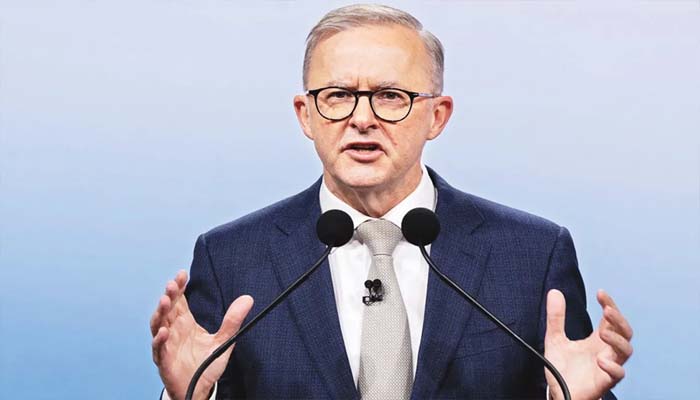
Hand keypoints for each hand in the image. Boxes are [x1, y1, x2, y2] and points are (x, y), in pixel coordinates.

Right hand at [151, 270, 253, 399]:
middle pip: (168, 308)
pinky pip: (159, 349)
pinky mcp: (164, 361)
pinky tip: (164, 331)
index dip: (180, 287)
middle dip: (169, 295)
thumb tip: (248, 299)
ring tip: (165, 300)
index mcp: (185, 322)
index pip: (180, 300)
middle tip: (172, 284)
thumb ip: (232, 320)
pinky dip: (159, 340)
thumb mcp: (223, 340)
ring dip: (160, 313)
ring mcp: (167, 345)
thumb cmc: (206, 364)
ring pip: (158, 325)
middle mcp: (174, 330)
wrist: (199, 390)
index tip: (183, 274)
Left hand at [544, 289, 632, 399]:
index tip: (600, 293)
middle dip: (619, 319)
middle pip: (625, 332)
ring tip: (602, 332)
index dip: (609, 304)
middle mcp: (607, 351)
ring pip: (626, 351)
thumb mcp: (554, 339)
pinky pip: (617, 375)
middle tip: (607, 309)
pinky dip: (613, 366)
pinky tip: (600, 359)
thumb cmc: (562, 369)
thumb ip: (556, 318)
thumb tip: (554, 291)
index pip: (611, 318)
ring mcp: (608, 366)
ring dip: (617, 340)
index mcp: (598, 340)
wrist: (558, 394)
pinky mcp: (604, 382)